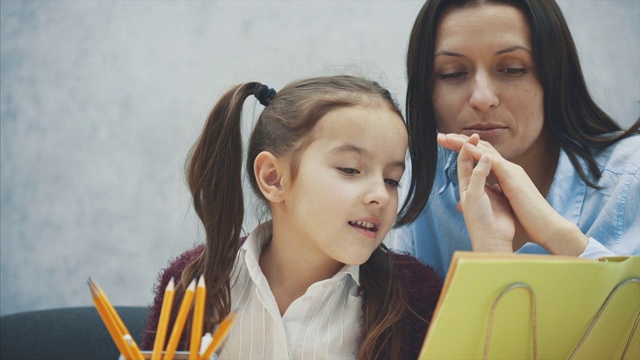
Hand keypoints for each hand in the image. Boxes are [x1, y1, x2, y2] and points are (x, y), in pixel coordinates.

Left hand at [438, 133, 588, 254]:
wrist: (544, 228)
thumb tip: (476, 197)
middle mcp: (506, 170)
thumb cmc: (527, 220)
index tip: (447, 146)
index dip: (463, 150)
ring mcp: (510, 172)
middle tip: (442, 136)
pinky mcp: (513, 178)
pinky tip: (467, 148)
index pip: (480, 157)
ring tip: (448, 137)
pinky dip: (480, 154)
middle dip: (460, 142)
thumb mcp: (503, 206)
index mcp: (502, 177)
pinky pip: (494, 161)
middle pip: (481, 150)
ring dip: (465, 143)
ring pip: (485, 151)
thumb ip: (492, 196)